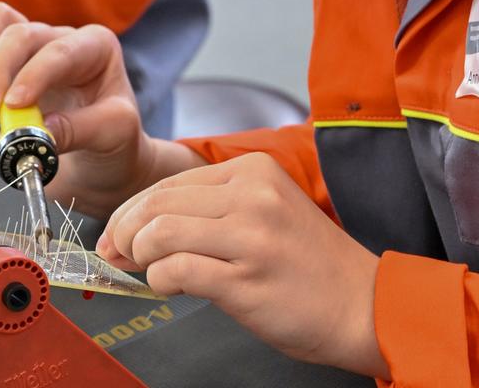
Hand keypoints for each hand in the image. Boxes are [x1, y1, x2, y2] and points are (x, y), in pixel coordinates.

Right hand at [0, 2, 175, 211]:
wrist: (101, 156)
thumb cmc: (114, 140)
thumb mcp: (114, 136)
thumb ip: (80, 130)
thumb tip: (41, 131)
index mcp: (96, 48)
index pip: (59, 51)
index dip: (32, 75)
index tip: (13, 105)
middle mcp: (62, 37)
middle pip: (20, 32)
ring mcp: (32, 44)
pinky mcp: (6, 56)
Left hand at [99, 154, 388, 378]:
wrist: (364, 307)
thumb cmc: (310, 267)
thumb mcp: (266, 212)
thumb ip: (211, 209)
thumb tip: (140, 226)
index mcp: (254, 171)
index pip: (170, 182)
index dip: (131, 210)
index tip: (116, 232)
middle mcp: (252, 196)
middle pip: (158, 204)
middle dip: (124, 232)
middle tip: (115, 254)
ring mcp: (250, 236)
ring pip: (160, 233)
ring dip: (140, 256)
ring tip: (146, 271)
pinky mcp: (246, 278)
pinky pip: (176, 270)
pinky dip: (159, 280)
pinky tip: (169, 288)